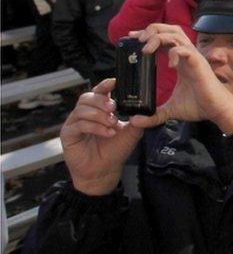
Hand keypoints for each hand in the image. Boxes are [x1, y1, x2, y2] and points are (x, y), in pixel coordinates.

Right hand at [60, 79, 144, 195]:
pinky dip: (95, 127)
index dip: (105, 86)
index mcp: (99, 111)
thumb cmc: (115, 151)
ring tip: (112, 124)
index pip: (99, 92)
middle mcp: (85, 114)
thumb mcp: (130, 134)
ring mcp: (75, 123)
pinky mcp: (68, 134)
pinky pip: (79, 125)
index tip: (114, 82)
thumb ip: (136, 121)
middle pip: (87, 97)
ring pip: (82, 110)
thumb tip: (144, 108)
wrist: (105, 172)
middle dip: (101, 101)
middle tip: (113, 108)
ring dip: (99, 115)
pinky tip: (107, 133)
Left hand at [126, 25, 232, 133]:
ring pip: (175, 34)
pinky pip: (185, 50)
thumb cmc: (199, 106)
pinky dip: (174, 53)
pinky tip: (169, 65)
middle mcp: (186, 55)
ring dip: (158, 37)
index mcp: (180, 60)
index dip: (148, 36)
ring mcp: (193, 57)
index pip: (163, 39)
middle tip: (138, 39)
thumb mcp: (171, 110)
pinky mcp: (199, 63)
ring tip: (146, 49)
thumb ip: (153, 115)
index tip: (133, 39)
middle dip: (152, 30)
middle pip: (169, 29)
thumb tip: (135, 122)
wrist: (217, 110)